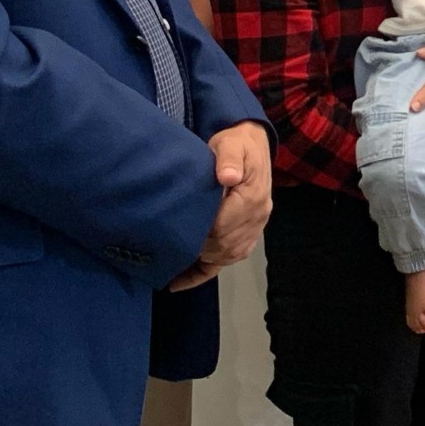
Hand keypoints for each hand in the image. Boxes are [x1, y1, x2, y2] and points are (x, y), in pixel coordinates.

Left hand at [168, 122, 273, 289]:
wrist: (250, 146)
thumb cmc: (236, 145)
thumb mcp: (230, 144)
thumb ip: (228, 159)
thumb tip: (227, 176)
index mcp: (253, 198)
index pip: (223, 227)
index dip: (199, 231)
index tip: (176, 227)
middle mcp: (258, 218)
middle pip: (224, 246)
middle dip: (196, 247)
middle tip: (167, 242)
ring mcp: (254, 229)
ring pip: (226, 256)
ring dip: (200, 260)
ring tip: (171, 260)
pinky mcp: (247, 235)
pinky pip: (228, 260)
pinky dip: (203, 273)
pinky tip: (178, 282)